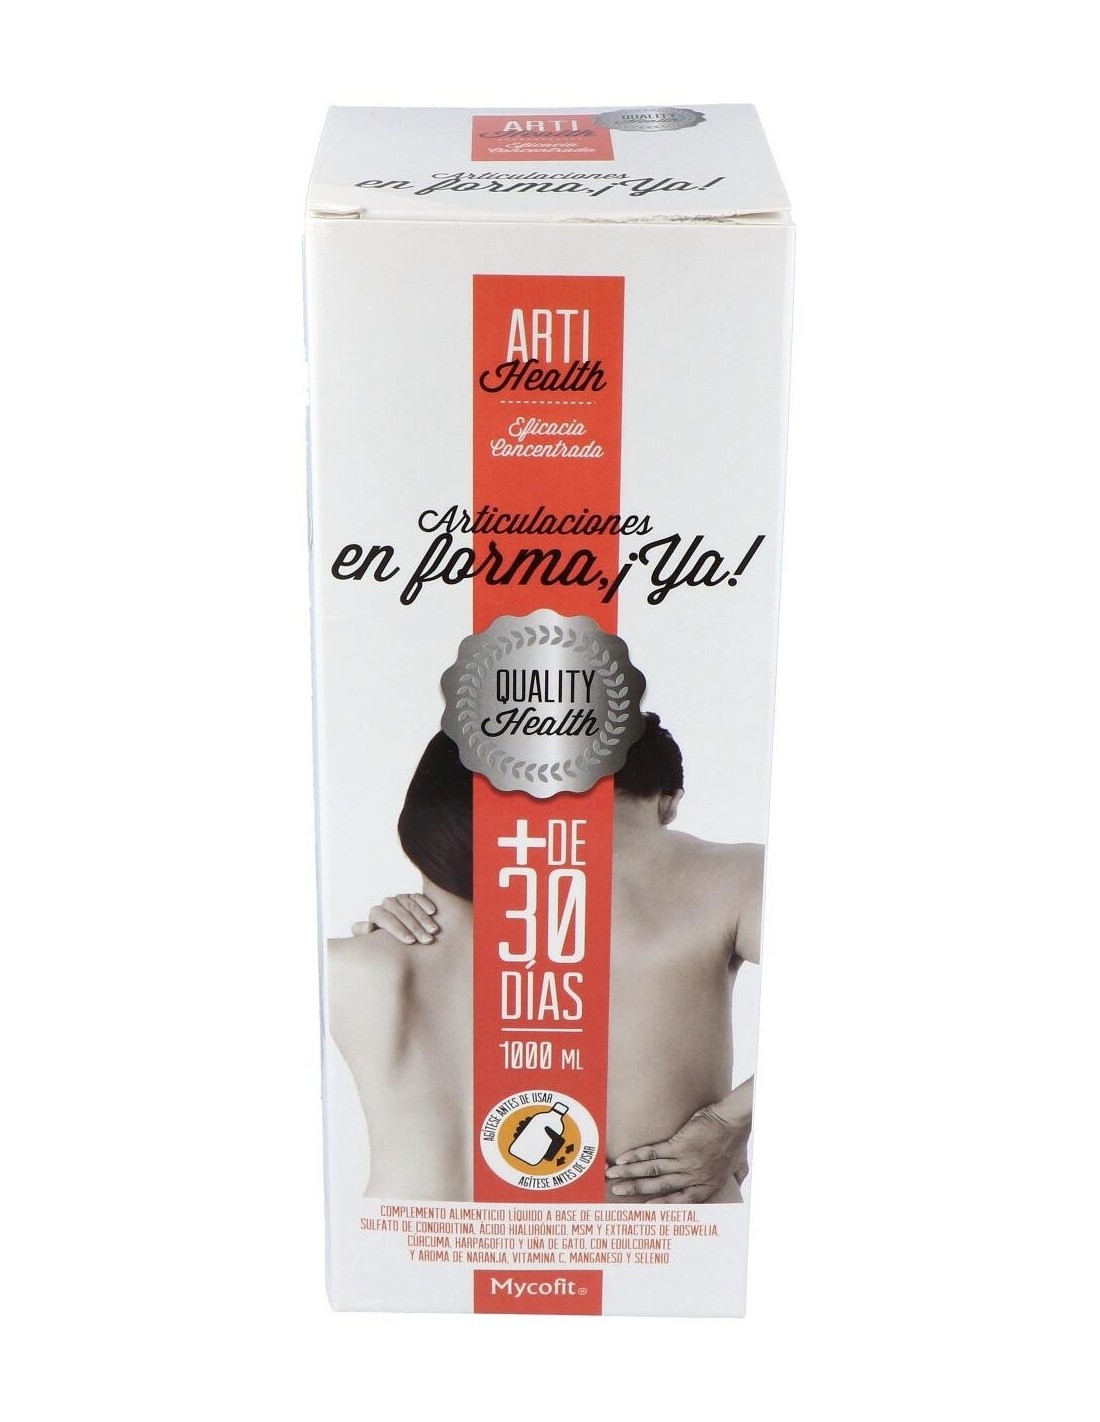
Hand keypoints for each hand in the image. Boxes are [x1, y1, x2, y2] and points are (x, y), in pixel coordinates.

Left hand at [351, 893, 439, 945]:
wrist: (392, 937)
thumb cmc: (382, 944)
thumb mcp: (370, 941)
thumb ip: (364, 934)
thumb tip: (369, 926)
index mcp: (376, 914)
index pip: (387, 919)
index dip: (398, 930)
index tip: (410, 941)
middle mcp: (387, 904)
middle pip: (401, 913)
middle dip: (415, 927)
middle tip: (427, 940)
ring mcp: (399, 898)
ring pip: (411, 906)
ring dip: (423, 918)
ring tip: (433, 931)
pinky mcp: (411, 895)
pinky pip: (418, 897)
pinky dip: (425, 903)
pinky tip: (433, 912)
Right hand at [605, 1089, 751, 1202]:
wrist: (734, 1119)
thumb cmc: (737, 1139)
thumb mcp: (739, 1165)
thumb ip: (736, 1176)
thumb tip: (738, 1183)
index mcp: (707, 1185)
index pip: (681, 1201)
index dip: (662, 1206)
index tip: (645, 1209)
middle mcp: (694, 1177)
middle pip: (660, 1187)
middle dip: (636, 1190)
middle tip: (617, 1192)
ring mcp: (685, 1162)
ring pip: (652, 1172)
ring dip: (630, 1174)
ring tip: (613, 1176)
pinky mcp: (679, 1146)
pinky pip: (653, 1154)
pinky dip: (636, 1157)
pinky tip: (623, 1159)